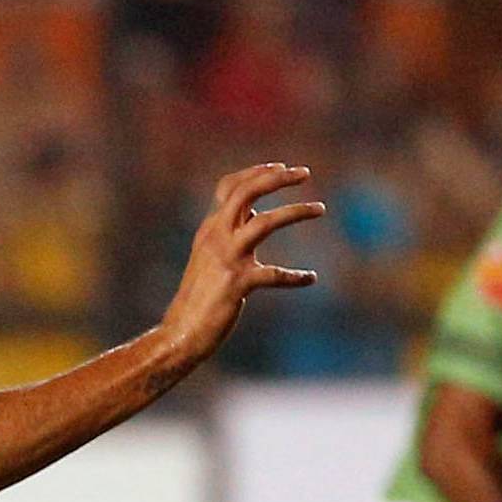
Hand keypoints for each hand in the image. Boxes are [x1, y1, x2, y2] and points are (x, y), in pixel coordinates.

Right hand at [160, 164, 323, 368]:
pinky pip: (275, 274)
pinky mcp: (237, 284)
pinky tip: (310, 278)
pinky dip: (295, 276)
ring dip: (296, 212)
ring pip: (265, 222)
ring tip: (320, 209)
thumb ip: (231, 233)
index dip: (256, 172)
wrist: (181, 333)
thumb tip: (255, 214)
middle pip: (247, 192)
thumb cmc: (199, 299)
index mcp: (210, 230)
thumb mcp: (210, 258)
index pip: (231, 187)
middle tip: (304, 173)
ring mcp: (227, 259)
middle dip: (277, 178)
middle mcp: (216, 237)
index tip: (282, 167)